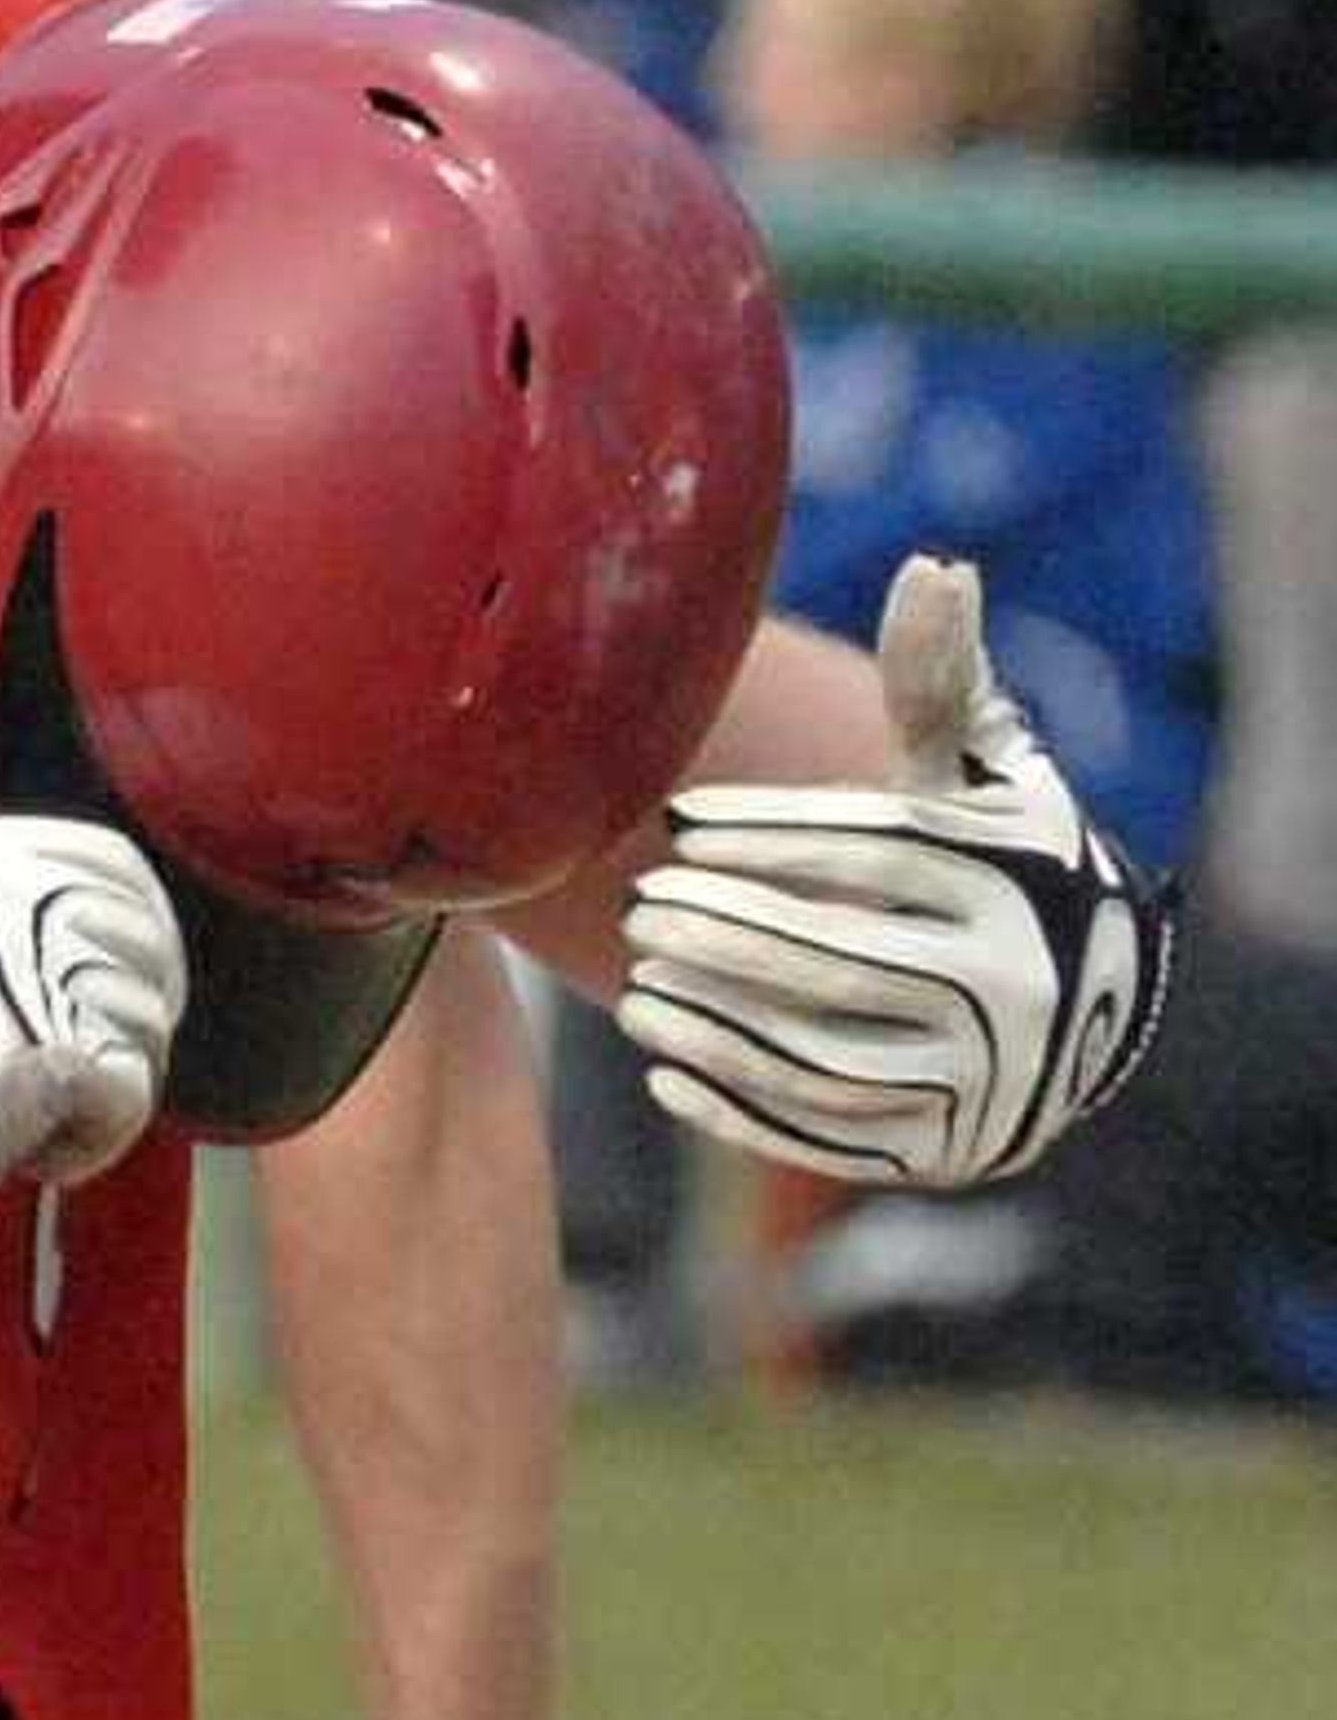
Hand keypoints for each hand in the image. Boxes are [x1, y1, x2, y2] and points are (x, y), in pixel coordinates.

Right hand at [0, 816, 184, 1292]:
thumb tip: (97, 935)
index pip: (111, 859)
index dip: (142, 923)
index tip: (136, 978)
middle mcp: (10, 892)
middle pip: (146, 948)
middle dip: (127, 1025)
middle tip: (81, 1078)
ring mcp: (36, 967)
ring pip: (145, 1027)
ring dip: (100, 1090)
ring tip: (27, 1118)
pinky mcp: (58, 1046)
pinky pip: (130, 1095)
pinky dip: (88, 1143)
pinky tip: (26, 1156)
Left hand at [622, 555, 1174, 1188]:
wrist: (1083, 1011)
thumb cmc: (1005, 867)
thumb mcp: (989, 777)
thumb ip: (944, 685)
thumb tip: (936, 566)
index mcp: (1010, 880)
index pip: (870, 850)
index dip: (765, 836)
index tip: (678, 825)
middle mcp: (1007, 982)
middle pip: (833, 956)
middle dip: (722, 931)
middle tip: (640, 906)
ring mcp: (979, 1080)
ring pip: (818, 1053)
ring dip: (713, 1020)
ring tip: (637, 980)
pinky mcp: (941, 1152)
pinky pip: (821, 1134)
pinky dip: (733, 1102)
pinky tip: (659, 1064)